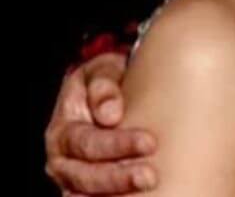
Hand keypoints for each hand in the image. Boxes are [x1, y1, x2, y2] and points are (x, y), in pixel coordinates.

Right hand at [44, 53, 157, 194]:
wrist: (109, 93)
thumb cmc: (107, 81)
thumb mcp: (103, 71)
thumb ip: (103, 86)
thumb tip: (109, 114)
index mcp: (65, 129)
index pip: (87, 142)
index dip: (117, 144)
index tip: (150, 142)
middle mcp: (63, 159)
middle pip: (85, 175)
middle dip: (119, 177)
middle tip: (151, 176)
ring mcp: (74, 178)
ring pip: (86, 195)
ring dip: (116, 194)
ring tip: (148, 190)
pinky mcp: (88, 191)